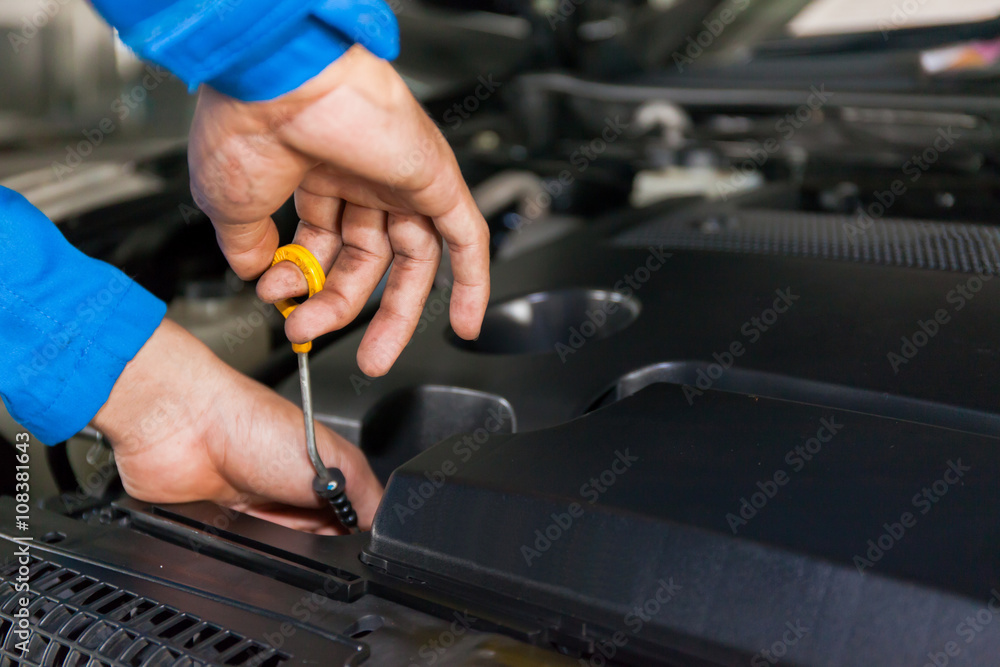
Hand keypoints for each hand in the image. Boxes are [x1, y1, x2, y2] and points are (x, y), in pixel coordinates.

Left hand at [93, 319, 382, 532]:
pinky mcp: (230, 526)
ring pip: (289, 551)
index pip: (359, 518)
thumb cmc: (253, 422)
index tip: (359, 540)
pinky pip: (252, 555)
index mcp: (330, 471)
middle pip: (325, 539)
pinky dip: (256, 552)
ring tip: (280, 522)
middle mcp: (298, 490)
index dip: (361, 534)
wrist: (180, 428)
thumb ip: (369, 499)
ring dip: (289, 546)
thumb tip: (388, 529)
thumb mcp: (337, 462)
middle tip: (317, 528)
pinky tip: (255, 535)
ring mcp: (263, 509)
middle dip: (324, 542)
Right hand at [188, 45, 489, 376]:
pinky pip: (466, 238)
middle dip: (339, 307)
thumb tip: (256, 274)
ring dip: (393, 315)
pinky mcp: (435, 178)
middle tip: (316, 337)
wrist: (277, 79)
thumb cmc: (247, 124)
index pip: (322, 243)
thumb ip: (248, 246)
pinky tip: (465, 323)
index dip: (303, 283)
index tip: (281, 304)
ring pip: (412, 258)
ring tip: (373, 357)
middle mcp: (360, 174)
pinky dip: (471, 283)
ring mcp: (400, 178)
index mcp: (314, 171)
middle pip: (366, 259)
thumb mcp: (230, 205)